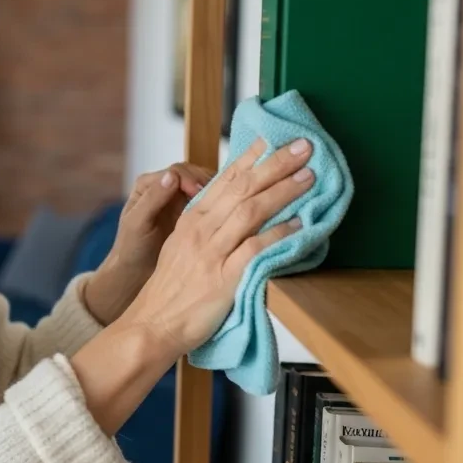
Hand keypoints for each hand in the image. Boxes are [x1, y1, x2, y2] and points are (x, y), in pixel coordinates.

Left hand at [84, 163, 212, 323]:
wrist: (135, 273)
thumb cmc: (131, 249)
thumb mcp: (137, 224)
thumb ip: (152, 200)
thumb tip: (171, 175)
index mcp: (148, 184)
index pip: (176, 171)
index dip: (191, 179)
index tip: (201, 193)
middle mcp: (164, 186)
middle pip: (192, 174)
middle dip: (207, 183)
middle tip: (221, 198)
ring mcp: (178, 199)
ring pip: (202, 186)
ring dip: (216, 193)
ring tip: (228, 205)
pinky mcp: (189, 213)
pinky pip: (207, 202)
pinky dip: (217, 205)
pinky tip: (227, 214)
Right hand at [117, 137, 314, 358]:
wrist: (153, 324)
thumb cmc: (172, 290)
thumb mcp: (182, 248)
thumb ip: (208, 228)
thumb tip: (240, 211)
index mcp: (192, 220)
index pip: (225, 179)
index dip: (251, 157)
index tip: (272, 138)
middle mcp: (201, 230)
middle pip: (242, 188)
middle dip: (275, 163)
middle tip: (303, 145)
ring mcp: (211, 253)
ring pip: (251, 211)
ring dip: (283, 190)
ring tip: (309, 175)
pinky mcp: (223, 278)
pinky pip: (255, 249)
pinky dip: (279, 235)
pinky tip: (299, 224)